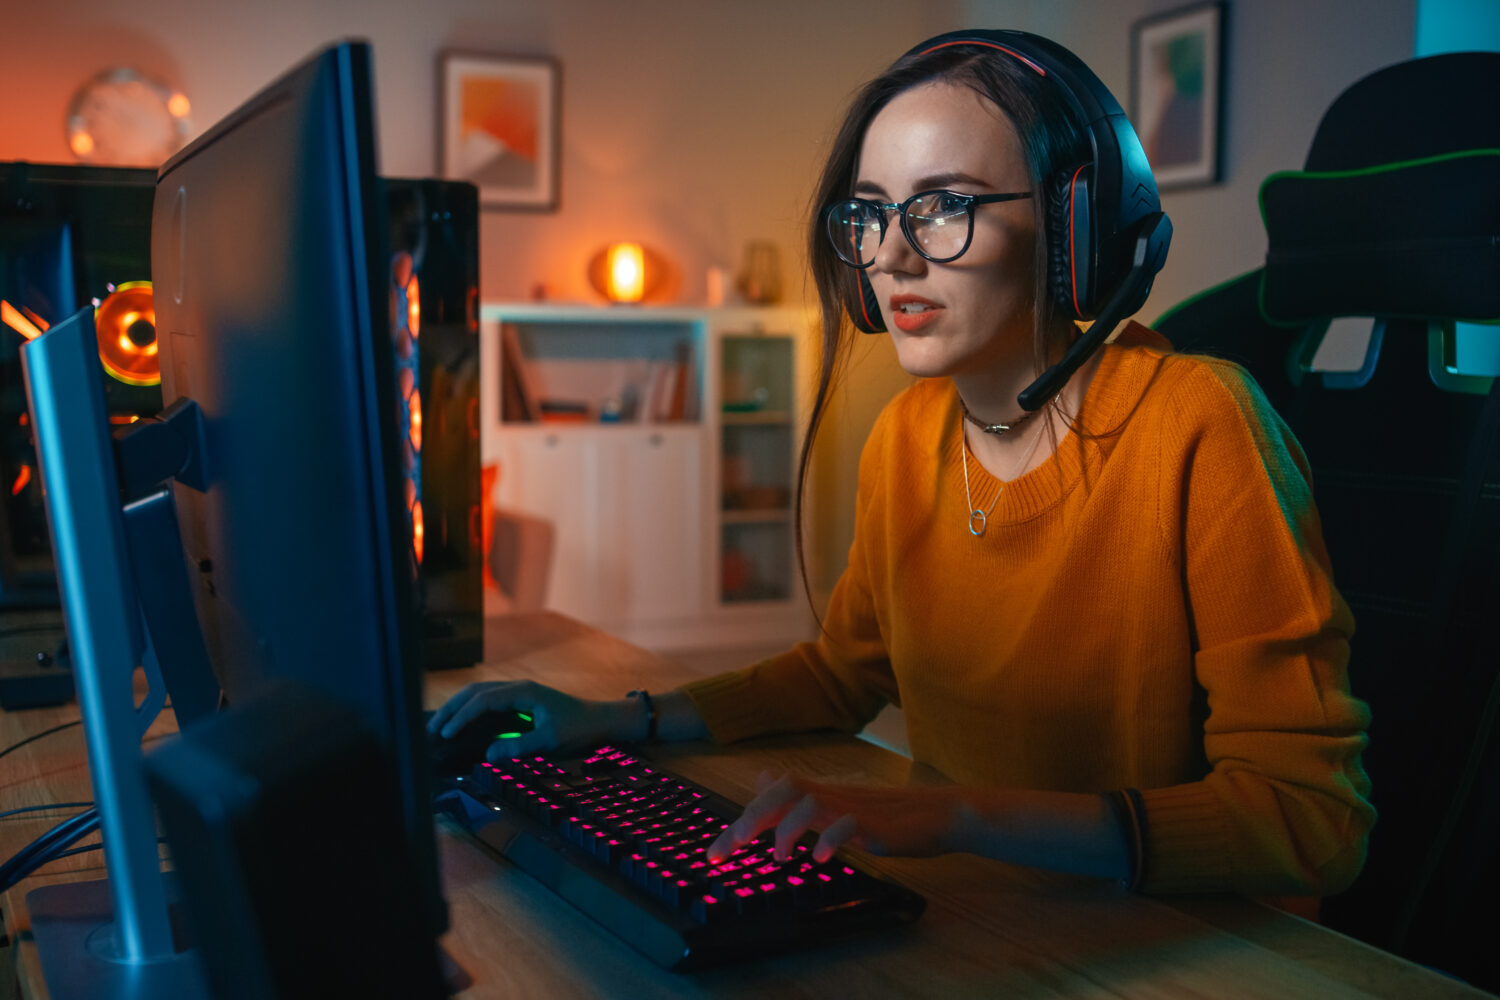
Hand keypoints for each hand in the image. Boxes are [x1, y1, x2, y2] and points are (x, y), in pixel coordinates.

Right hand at [427, 680, 631, 758]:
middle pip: (475, 692)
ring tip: (441, 726)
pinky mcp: (521, 702)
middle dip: (452, 709)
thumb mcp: (551, 741)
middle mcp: (518, 688)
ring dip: (459, 708)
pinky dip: (472, 712)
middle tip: (432, 730)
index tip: (445, 733)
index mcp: (523, 692)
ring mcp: (519, 693)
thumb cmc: (579, 729)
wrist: (602, 720)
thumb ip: (520, 747)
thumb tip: (488, 755)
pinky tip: (462, 725)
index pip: (483, 700)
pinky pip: (490, 702)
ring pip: (480, 694)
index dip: (461, 717)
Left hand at [706, 772, 960, 864]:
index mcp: (822, 793)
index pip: (772, 794)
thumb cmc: (889, 814)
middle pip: (782, 791)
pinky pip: (848, 825)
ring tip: (779, 858)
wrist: (942, 813)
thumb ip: (800, 797)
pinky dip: (829, 840)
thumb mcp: (837, 805)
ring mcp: (855, 807)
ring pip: (809, 802)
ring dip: (787, 830)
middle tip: (725, 852)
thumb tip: (764, 778)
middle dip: (748, 820)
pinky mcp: (877, 824)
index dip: (740, 819)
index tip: (715, 855)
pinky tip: (820, 859)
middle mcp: (833, 795)